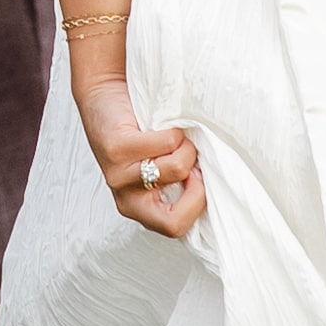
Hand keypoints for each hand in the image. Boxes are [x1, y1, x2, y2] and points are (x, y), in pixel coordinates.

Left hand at [76, 62, 204, 240]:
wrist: (105, 97)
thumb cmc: (142, 133)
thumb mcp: (164, 165)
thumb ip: (184, 181)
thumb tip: (220, 183)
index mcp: (141, 209)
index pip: (176, 228)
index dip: (197, 203)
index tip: (198, 175)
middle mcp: (126, 200)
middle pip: (174, 220)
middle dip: (196, 187)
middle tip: (191, 160)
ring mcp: (118, 177)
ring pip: (178, 169)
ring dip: (186, 147)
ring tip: (174, 136)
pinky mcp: (115, 149)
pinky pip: (168, 142)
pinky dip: (175, 130)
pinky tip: (162, 124)